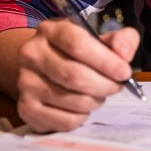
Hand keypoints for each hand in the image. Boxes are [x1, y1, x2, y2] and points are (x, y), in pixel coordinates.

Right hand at [16, 19, 139, 131]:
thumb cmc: (80, 53)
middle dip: (104, 85)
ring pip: (72, 100)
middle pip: (74, 75)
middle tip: (117, 87)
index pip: (78, 44)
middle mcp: (32, 54)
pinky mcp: (26, 107)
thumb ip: (122, 40)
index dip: (106, 61)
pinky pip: (65, 120)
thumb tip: (124, 54)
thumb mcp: (101, 39)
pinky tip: (83, 107)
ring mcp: (26, 82)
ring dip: (95, 101)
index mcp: (51, 30)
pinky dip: (82, 117)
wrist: (45, 69)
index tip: (124, 72)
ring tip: (99, 94)